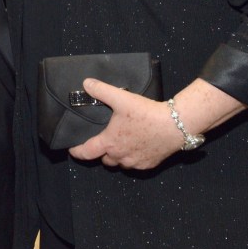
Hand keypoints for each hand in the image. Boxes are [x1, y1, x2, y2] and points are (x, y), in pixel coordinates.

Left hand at [67, 78, 181, 169]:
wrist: (175, 125)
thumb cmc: (145, 113)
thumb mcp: (121, 98)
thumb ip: (101, 90)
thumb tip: (86, 83)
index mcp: (110, 142)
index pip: (87, 153)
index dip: (77, 152)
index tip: (72, 149)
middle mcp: (120, 157)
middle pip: (104, 159)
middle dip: (101, 152)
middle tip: (103, 141)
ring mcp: (135, 163)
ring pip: (120, 164)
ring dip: (117, 156)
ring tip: (120, 143)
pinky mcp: (148, 165)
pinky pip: (135, 165)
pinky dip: (132, 158)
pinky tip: (137, 147)